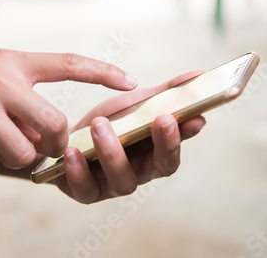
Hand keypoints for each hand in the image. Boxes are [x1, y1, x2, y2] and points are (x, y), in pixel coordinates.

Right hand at [0, 49, 137, 171]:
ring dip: (14, 159)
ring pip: (22, 153)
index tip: (131, 81)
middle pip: (53, 126)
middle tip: (41, 150)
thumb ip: (24, 99)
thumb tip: (48, 143)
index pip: (68, 63)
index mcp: (14, 62)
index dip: (102, 72)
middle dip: (52, 147)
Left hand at [54, 71, 205, 203]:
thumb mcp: (135, 104)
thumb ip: (164, 94)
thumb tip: (199, 74)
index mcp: (154, 152)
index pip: (178, 146)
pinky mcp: (85, 192)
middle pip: (160, 166)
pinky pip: (85, 189)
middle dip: (164, 143)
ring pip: (122, 178)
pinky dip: (79, 171)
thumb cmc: (108, 122)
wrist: (67, 137)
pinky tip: (73, 151)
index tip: (196, 116)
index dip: (186, 134)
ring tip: (99, 124)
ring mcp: (112, 185)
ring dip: (113, 151)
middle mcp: (139, 173)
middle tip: (162, 118)